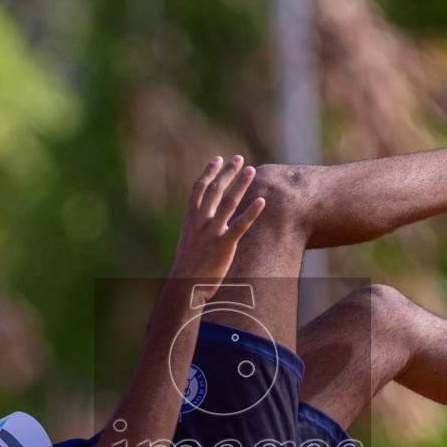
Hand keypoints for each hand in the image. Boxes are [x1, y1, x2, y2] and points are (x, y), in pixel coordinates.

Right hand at [169, 156, 264, 285]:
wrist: (185, 287)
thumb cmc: (188, 267)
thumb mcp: (188, 241)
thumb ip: (197, 227)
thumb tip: (205, 218)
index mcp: (190, 219)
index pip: (199, 188)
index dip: (209, 171)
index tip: (218, 159)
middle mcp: (199, 222)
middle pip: (215, 190)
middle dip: (228, 172)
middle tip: (239, 159)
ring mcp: (211, 233)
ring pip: (228, 202)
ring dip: (241, 184)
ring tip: (252, 170)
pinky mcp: (223, 246)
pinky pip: (240, 226)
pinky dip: (251, 212)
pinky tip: (261, 202)